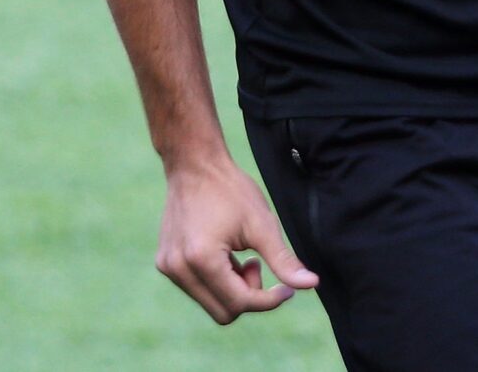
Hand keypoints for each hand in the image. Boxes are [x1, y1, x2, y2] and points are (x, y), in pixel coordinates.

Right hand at [157, 157, 317, 323]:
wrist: (194, 165)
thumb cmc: (231, 189)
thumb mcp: (262, 224)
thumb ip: (284, 260)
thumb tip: (312, 285)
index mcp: (201, 259)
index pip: (240, 303)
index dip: (270, 300)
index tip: (287, 288)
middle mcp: (179, 269)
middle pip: (224, 312)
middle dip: (249, 295)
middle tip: (256, 262)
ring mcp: (169, 267)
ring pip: (211, 304)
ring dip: (233, 288)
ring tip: (240, 255)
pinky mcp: (165, 263)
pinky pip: (198, 290)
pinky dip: (218, 281)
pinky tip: (225, 253)